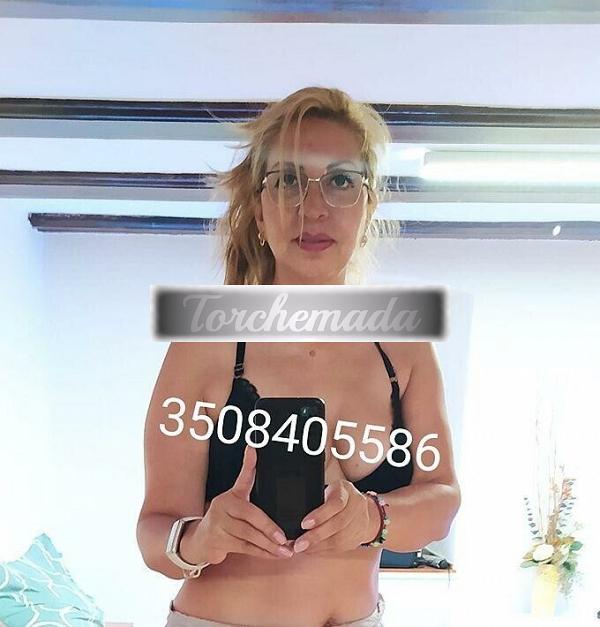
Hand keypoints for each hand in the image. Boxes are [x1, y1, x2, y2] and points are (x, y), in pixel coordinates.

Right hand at [183, 445, 293, 564]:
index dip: (248, 464)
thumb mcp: (236, 498)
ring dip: (269, 545)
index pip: (243, 479)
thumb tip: (253, 449)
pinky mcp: (220, 542)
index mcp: (230, 496)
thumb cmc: (226, 518)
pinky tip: (274, 555)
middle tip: (285, 537)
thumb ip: (247, 477)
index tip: (253, 450)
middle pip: (250, 516)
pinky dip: (262, 553)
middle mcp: (223, 507)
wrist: (200, 540)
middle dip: (269, 528)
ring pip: (249, 536)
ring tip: (285, 550)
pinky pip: (246, 548)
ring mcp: (220, 525)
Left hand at [291, 480, 380, 554]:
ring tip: (302, 549)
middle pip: (338, 524)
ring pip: (340, 539)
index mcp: (346, 490)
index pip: (336, 503)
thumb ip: (315, 499)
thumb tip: (293, 514)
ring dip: (318, 546)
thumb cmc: (336, 496)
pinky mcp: (358, 537)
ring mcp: (360, 523)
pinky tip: (312, 550)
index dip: (320, 515)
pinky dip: (324, 550)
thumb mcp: (328, 490)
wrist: (360, 507)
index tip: (304, 524)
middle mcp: (356, 506)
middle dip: (316, 536)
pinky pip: (341, 547)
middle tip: (299, 544)